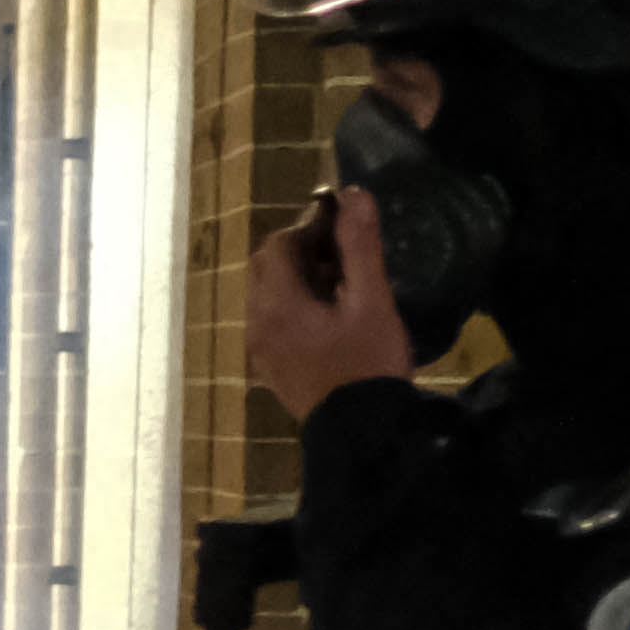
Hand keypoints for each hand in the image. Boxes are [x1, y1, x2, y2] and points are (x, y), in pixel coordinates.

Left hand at [246, 189, 416, 420]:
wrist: (362, 434)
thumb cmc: (369, 364)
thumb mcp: (371, 303)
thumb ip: (360, 248)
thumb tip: (354, 195)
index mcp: (276, 305)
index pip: (277, 245)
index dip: (309, 227)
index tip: (344, 226)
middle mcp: (257, 323)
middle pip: (266, 267)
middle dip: (300, 250)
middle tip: (345, 252)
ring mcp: (261, 348)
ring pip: (267, 294)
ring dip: (298, 277)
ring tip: (344, 282)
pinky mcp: (271, 366)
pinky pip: (273, 320)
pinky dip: (295, 304)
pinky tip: (332, 314)